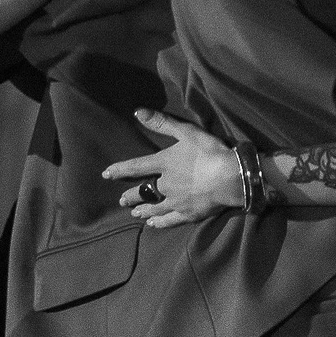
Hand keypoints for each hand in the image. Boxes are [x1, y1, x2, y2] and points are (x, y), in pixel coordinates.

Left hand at [102, 108, 245, 228]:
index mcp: (164, 163)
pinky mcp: (188, 214)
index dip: (120, 170)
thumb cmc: (209, 151)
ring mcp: (176, 201)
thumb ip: (162, 123)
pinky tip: (153, 224)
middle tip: (122, 200)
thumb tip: (137, 112)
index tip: (106, 174)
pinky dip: (160, 222)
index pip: (137, 166)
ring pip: (154, 208)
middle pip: (144, 191)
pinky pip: (169, 220)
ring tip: (135, 214)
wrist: (229, 177)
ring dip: (143, 210)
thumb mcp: (186, 131)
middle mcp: (166, 184)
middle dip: (131, 195)